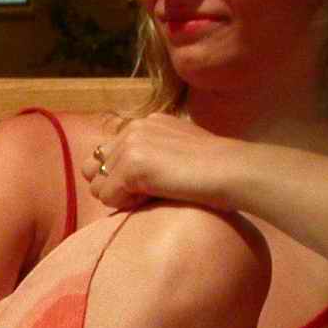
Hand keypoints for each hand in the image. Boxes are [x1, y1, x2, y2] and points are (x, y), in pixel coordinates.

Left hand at [80, 114, 240, 211]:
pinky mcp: (132, 165)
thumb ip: (149, 155)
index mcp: (145, 123)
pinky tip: (155, 196)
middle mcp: (134, 128)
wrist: (233, 171)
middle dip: (112, 185)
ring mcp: (131, 145)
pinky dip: (126, 205)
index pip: (105, 154)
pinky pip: (108, 198)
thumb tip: (120, 178)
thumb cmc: (214, 170)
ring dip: (121, 197)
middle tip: (146, 191)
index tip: (150, 182)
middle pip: (93, 169)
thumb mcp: (177, 150)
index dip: (119, 176)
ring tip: (154, 193)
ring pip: (98, 186)